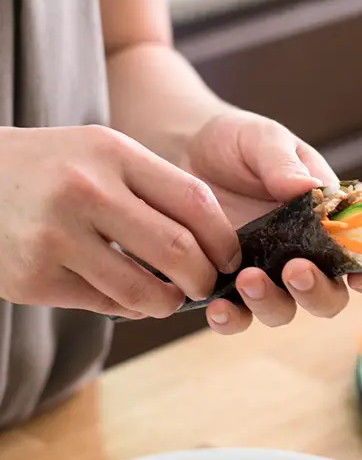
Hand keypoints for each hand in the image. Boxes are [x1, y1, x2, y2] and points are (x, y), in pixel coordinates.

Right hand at [0, 126, 239, 318]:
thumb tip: (212, 243)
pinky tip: (126, 295)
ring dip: (167, 302)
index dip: (223, 238)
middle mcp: (86, 191)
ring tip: (169, 298)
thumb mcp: (102, 152)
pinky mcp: (34, 278)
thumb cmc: (53, 167)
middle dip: (204, 278)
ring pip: (142, 290)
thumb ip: (154, 188)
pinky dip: (126, 307)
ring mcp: (56, 237)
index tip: (230, 257)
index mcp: (112, 153)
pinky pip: (103, 305)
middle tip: (206, 285)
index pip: (194, 200)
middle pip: (177, 250)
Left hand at [185, 111, 361, 333]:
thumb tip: (311, 188)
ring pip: (282, 311)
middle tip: (296, 269)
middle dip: (317, 291)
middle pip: (327, 297)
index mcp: (327, 223)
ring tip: (247, 278)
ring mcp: (265, 274)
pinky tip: (218, 308)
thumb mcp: (264, 140)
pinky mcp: (225, 285)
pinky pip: (235, 316)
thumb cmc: (239, 142)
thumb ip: (285, 164)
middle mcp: (303, 257)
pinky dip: (231, 319)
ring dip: (271, 303)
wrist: (185, 148)